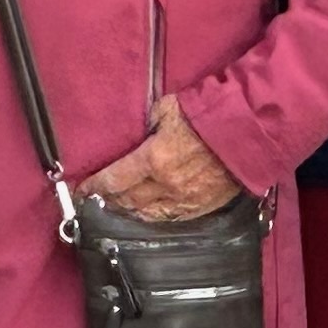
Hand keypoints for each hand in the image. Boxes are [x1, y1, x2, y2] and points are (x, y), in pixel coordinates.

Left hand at [80, 95, 244, 222]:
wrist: (245, 134)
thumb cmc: (205, 116)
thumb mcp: (167, 109)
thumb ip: (148, 124)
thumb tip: (138, 132)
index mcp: (152, 159)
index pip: (114, 180)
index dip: (95, 187)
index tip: (82, 190)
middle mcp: (164, 185)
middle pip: (127, 200)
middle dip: (108, 201)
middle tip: (95, 201)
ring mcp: (183, 200)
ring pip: (146, 214)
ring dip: (128, 212)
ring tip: (115, 209)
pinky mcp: (200, 208)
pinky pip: (169, 218)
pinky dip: (152, 217)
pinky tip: (144, 215)